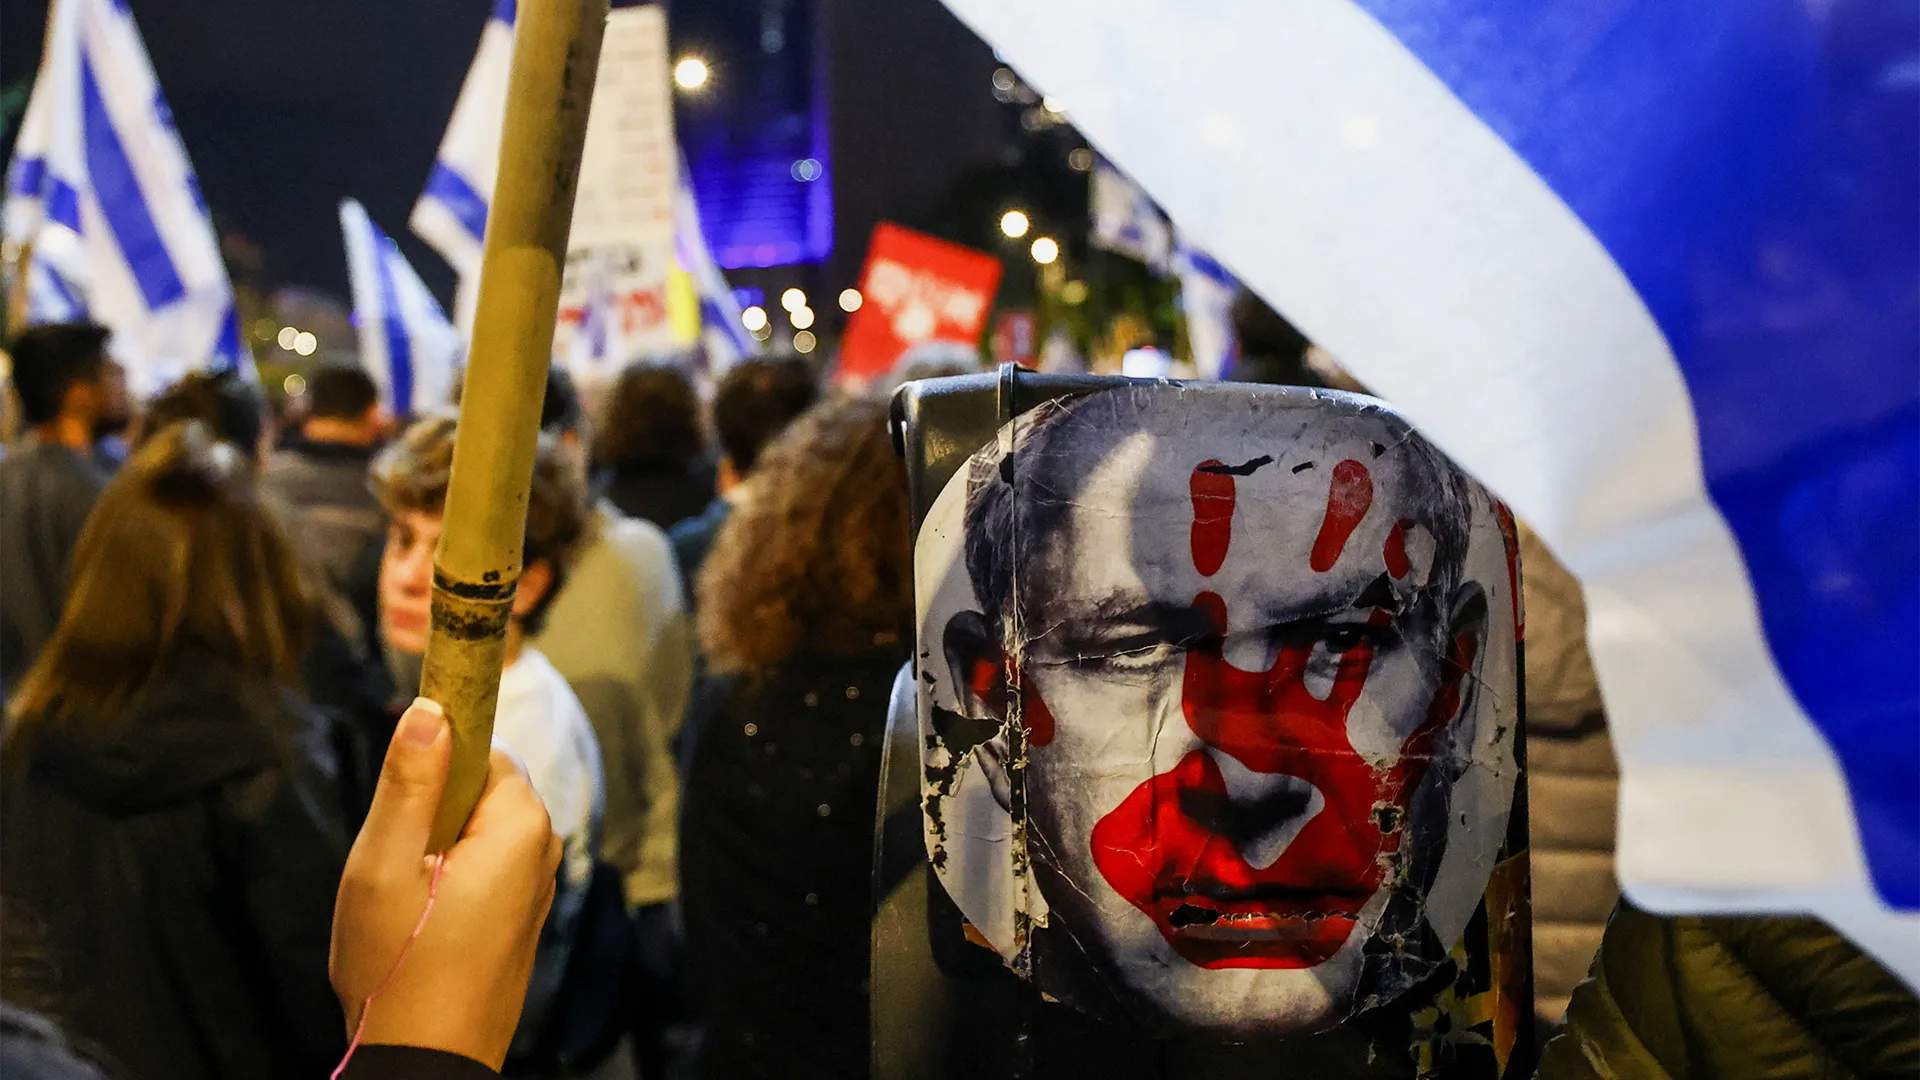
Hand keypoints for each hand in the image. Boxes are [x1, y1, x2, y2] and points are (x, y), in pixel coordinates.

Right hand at [330, 698, 561, 1069]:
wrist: (428, 1063)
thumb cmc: (400, 966)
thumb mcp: (385, 864)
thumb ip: (409, 782)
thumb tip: (430, 708)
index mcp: (521, 824)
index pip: (480, 748)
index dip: (432, 762)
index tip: (396, 797)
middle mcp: (543, 848)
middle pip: (478, 790)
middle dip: (429, 812)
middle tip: (394, 865)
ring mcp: (536, 886)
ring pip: (474, 832)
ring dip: (433, 850)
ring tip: (404, 899)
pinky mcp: (521, 916)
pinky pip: (481, 868)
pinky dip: (447, 879)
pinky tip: (420, 922)